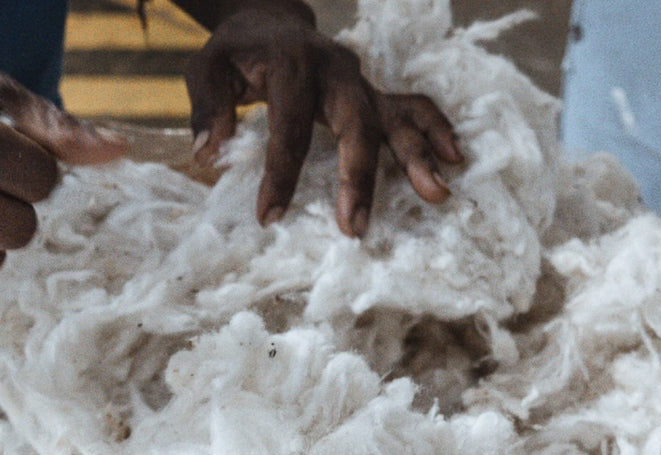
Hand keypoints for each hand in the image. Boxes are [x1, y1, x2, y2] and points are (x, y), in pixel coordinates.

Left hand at [184, 5, 463, 235]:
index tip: (271, 215)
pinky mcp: (371, 92)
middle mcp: (335, 70)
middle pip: (355, 123)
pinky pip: (410, 107)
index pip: (289, 125)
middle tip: (355, 226)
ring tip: (436, 194)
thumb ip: (208, 108)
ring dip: (414, 156)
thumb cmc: (237, 53)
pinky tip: (453, 158)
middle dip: (358, 176)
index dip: (281, 173)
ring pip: (393, 116)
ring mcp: (359, 81)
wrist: (271, 21)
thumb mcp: (206, 68)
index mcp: (291, 64)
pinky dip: (433, 129)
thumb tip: (208, 154)